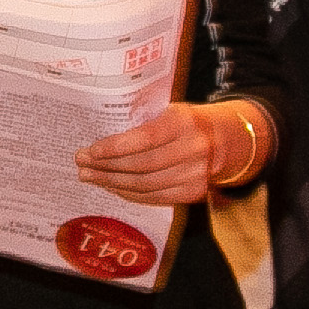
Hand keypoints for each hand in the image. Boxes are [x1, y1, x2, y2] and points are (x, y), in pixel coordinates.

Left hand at [75, 99, 259, 208]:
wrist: (226, 140)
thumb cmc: (186, 122)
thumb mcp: (169, 111)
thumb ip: (142, 123)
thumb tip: (99, 141)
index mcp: (184, 123)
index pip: (144, 139)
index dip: (114, 148)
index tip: (90, 151)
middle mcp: (193, 149)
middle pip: (141, 166)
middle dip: (105, 168)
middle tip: (81, 165)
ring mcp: (195, 175)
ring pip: (144, 185)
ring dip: (111, 183)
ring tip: (90, 177)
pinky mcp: (193, 193)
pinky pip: (153, 197)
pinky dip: (128, 194)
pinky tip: (111, 186)